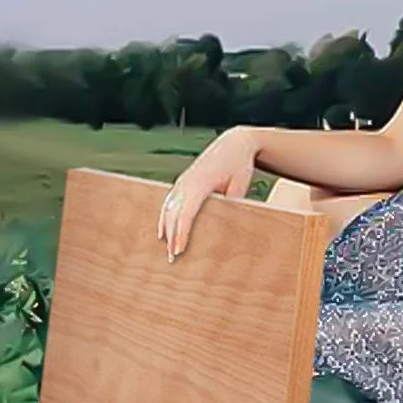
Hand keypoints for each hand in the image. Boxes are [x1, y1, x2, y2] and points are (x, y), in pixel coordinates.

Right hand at [158, 125, 257, 260]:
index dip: (181, 232)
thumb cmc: (239, 165)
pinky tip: (162, 233)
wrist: (234, 143)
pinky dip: (164, 218)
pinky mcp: (182, 182)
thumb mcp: (239, 185)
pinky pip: (169, 202)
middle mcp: (187, 181)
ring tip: (168, 251)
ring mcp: (183, 181)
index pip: (186, 211)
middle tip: (173, 259)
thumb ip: (230, 205)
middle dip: (172, 237)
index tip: (179, 249)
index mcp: (201, 181)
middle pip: (174, 213)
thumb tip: (223, 227)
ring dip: (167, 230)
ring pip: (168, 209)